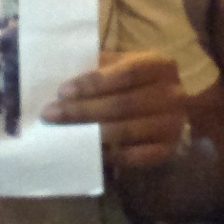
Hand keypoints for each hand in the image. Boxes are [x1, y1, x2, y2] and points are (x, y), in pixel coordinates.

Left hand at [43, 52, 193, 173]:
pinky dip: (108, 155)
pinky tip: (86, 151)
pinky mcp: (167, 150)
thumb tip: (59, 74)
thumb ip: (98, 67)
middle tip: (51, 114)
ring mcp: (173, 125)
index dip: (93, 82)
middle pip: (122, 104)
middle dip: (82, 110)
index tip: (62, 91)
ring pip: (126, 131)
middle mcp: (173, 95)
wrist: (170, 111)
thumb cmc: (135, 84)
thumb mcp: (121, 66)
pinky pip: (133, 156)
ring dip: (90, 134)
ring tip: (62, 133)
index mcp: (160, 66)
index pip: (126, 73)